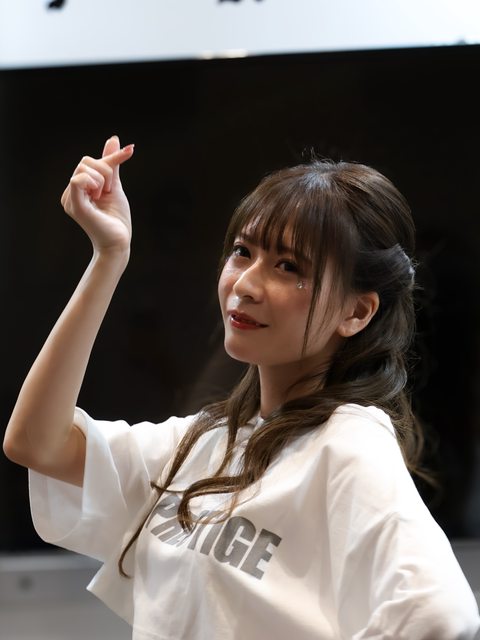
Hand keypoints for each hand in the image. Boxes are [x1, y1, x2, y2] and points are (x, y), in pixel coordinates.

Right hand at [61, 136, 134, 253]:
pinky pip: (78, 179)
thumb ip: (111, 164)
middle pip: (86, 162)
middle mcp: (69, 193)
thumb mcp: (115, 185)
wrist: (119, 241)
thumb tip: (113, 139)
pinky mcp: (74, 205)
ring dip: (103, 180)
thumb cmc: (116, 218)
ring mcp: (70, 199)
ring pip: (84, 168)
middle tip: (109, 192)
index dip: (110, 158)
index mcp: (77, 188)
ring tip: (104, 198)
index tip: (130, 152)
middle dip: (106, 172)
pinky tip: (99, 196)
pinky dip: (94, 182)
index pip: (90, 161)